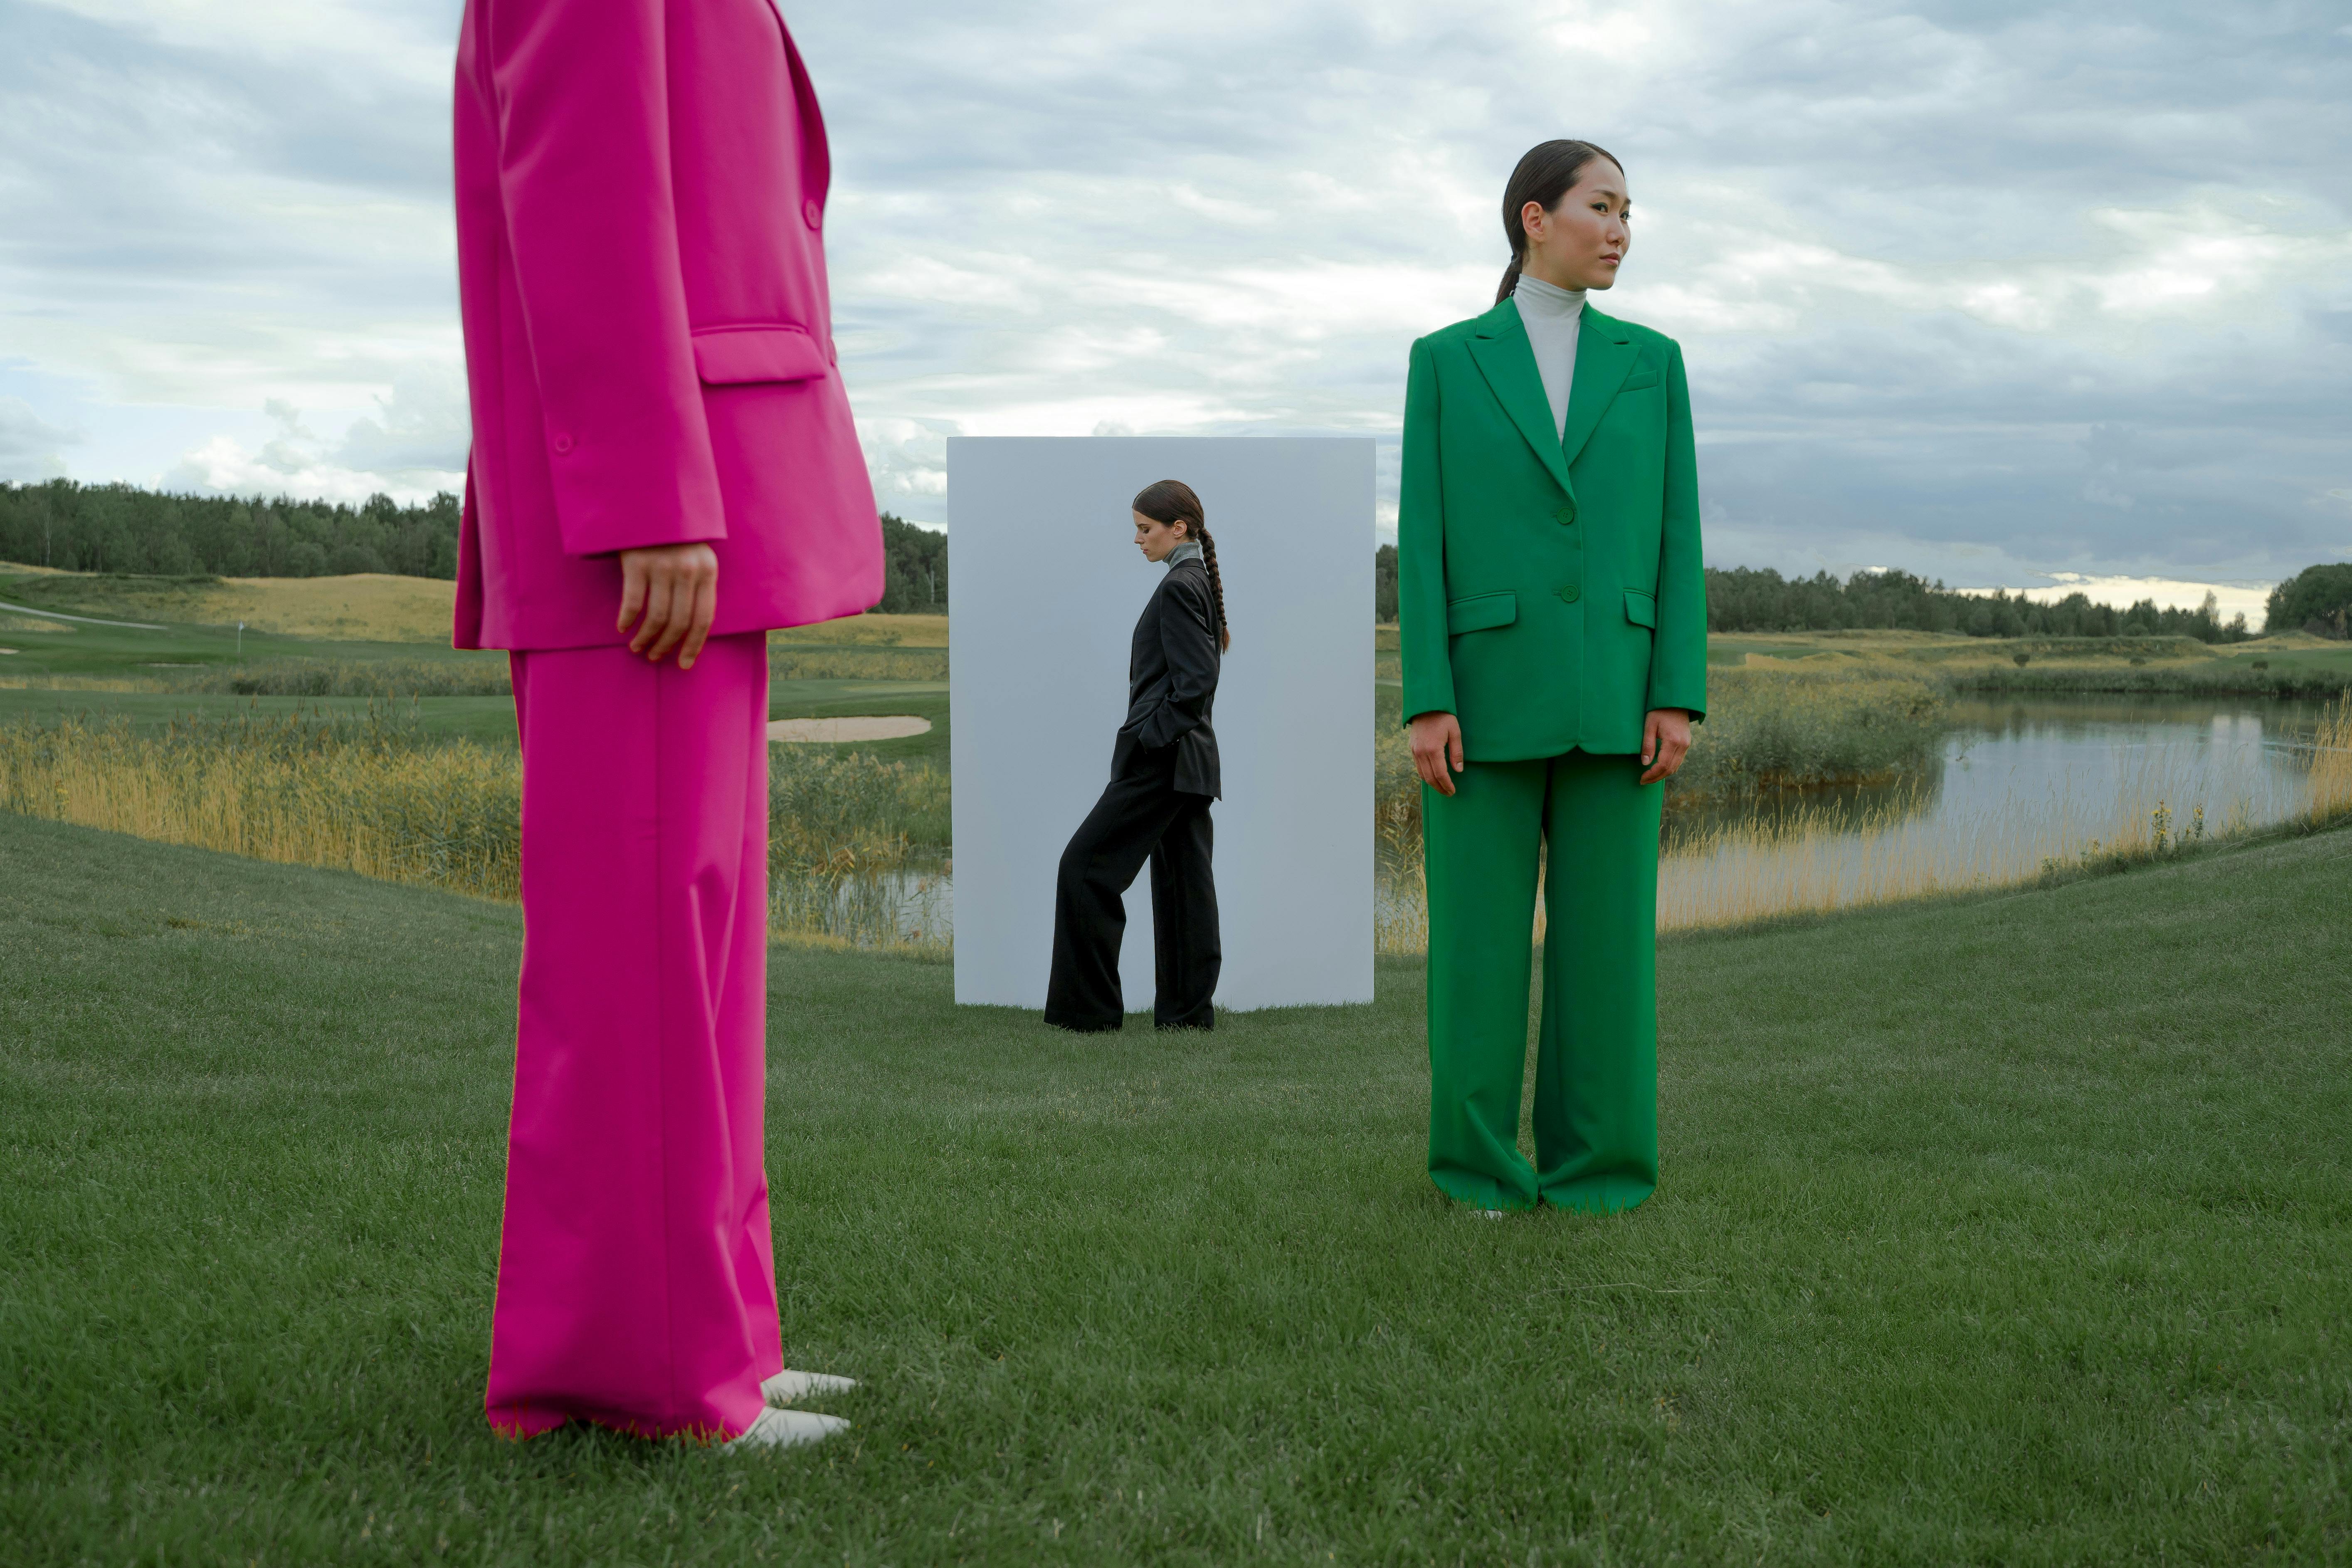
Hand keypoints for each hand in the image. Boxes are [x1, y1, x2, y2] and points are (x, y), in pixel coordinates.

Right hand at [617, 543, 717, 668]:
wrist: (649, 500)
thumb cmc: (672, 535)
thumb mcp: (695, 556)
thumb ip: (696, 585)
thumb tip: (690, 629)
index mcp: (707, 570)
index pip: (704, 618)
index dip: (693, 645)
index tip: (683, 664)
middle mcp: (688, 570)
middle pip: (679, 622)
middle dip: (666, 646)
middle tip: (654, 656)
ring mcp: (662, 565)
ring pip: (657, 617)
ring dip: (646, 638)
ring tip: (637, 648)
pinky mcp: (637, 561)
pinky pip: (633, 601)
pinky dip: (627, 619)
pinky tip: (622, 628)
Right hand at [1409, 711, 1464, 796]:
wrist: (1425, 705)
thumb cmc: (1443, 717)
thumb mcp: (1455, 732)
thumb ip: (1457, 752)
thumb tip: (1459, 770)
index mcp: (1433, 749)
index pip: (1440, 774)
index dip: (1447, 785)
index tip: (1453, 791)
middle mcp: (1421, 752)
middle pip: (1430, 777)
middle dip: (1440, 788)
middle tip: (1448, 793)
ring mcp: (1415, 751)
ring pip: (1422, 774)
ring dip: (1432, 784)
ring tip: (1441, 787)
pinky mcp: (1412, 748)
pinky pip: (1418, 767)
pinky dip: (1425, 775)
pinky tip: (1433, 776)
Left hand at [1639, 708, 1692, 784]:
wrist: (1676, 701)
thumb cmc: (1660, 711)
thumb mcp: (1649, 725)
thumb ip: (1647, 745)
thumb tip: (1645, 763)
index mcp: (1673, 741)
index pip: (1663, 765)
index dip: (1652, 774)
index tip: (1641, 778)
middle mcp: (1683, 745)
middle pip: (1670, 769)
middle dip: (1656, 777)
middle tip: (1643, 781)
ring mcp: (1687, 744)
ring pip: (1676, 766)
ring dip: (1663, 774)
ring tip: (1650, 777)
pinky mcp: (1686, 743)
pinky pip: (1678, 760)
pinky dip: (1669, 767)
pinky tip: (1659, 768)